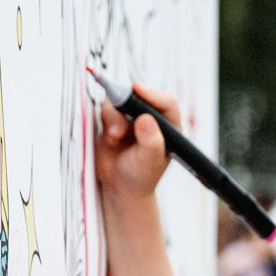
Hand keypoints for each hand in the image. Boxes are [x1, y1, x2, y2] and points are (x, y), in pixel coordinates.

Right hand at [95, 82, 178, 207]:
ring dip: (114, 116)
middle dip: (127, 104)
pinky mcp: (115, 119)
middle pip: (140, 96)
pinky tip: (110, 139)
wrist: (120, 186)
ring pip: (121, 100)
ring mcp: (132, 117)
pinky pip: (108, 108)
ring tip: (115, 138)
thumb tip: (145, 119)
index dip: (152, 94)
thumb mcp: (149, 162)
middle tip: (118, 117)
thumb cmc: (141, 176)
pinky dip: (106, 119)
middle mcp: (152, 118)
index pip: (166, 102)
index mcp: (169, 126)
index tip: (137, 89)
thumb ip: (150, 142)